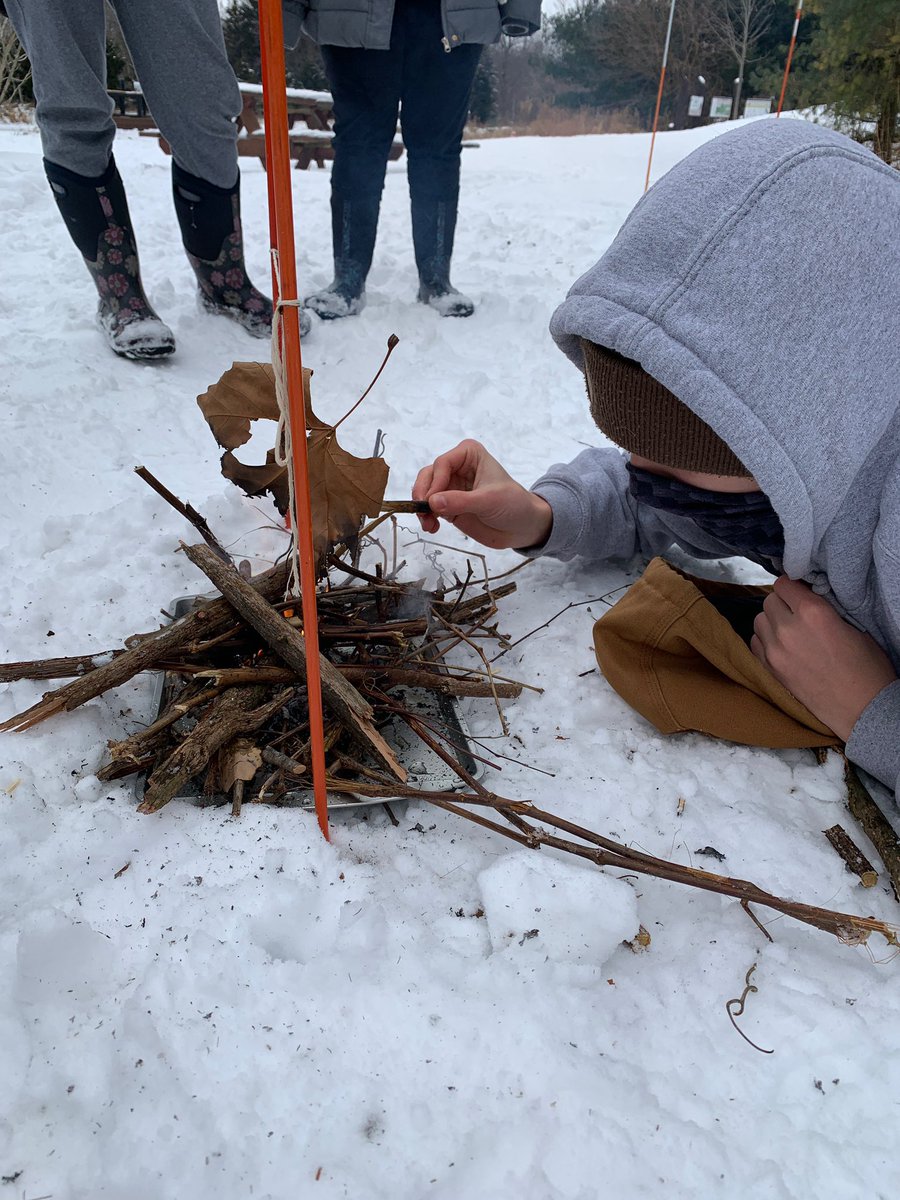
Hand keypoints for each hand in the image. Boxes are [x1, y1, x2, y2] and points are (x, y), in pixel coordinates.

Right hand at [412, 439, 552, 550]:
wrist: (522, 527)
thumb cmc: (513, 504)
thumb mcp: (489, 501)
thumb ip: (460, 501)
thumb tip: (432, 502)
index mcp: (469, 455)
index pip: (443, 463)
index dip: (435, 481)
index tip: (432, 501)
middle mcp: (457, 467)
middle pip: (428, 475)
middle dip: (423, 494)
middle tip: (424, 512)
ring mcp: (451, 487)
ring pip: (425, 491)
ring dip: (422, 508)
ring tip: (429, 524)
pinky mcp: (448, 505)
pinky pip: (429, 508)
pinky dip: (426, 517)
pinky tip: (432, 527)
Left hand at [750, 576, 897, 740]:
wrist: (862, 710)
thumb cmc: (866, 669)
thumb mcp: (854, 627)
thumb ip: (825, 609)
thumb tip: (807, 598)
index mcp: (813, 613)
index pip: (784, 584)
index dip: (792, 586)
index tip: (798, 591)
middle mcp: (788, 629)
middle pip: (769, 601)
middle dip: (782, 603)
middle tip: (796, 612)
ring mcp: (775, 651)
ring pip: (759, 621)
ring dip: (771, 621)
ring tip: (789, 630)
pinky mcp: (769, 670)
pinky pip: (755, 643)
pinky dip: (764, 641)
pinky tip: (781, 646)